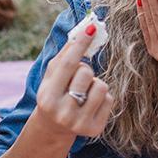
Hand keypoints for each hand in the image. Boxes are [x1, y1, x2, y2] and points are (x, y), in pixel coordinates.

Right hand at [30, 20, 114, 138]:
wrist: (53, 128)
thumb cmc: (54, 93)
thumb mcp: (51, 76)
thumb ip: (66, 54)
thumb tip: (85, 29)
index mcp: (48, 96)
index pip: (67, 64)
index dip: (81, 44)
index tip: (92, 28)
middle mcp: (62, 112)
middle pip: (86, 73)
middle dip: (85, 70)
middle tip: (76, 79)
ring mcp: (79, 123)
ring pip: (101, 86)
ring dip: (95, 83)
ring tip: (84, 92)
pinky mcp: (95, 129)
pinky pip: (109, 99)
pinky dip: (102, 97)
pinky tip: (90, 104)